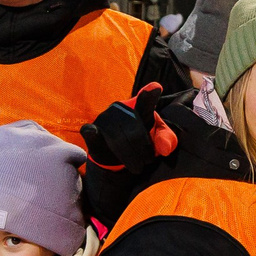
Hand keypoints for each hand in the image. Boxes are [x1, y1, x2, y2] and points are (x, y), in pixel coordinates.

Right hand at [80, 85, 179, 229]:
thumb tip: (164, 148)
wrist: (117, 155)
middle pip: (135, 130)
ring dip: (130, 157)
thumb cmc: (141, 141)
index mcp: (139, 106)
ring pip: (118, 139)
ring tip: (138, 167)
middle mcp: (120, 108)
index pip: (146, 100)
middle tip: (148, 161)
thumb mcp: (157, 141)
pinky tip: (92, 132)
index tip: (156, 87)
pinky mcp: (92, 129)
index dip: (150, 94)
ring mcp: (104, 117)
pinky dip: (92, 132)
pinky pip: (90, 131)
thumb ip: (165, 140)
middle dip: (144, 150)